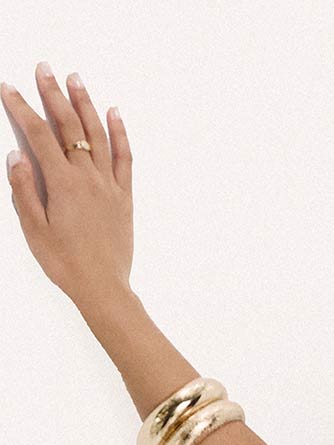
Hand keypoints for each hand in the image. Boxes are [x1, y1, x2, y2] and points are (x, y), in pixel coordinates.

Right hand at [2, 62, 132, 310]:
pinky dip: (119, 133)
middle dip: (53, 94)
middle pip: (69, 126)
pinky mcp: (124, 197)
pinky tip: (113, 113)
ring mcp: (109, 185)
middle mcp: (89, 178)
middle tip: (43, 68)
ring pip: (98, 135)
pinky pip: (124, 158)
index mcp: (63, 184)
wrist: (104, 289)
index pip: (38, 135)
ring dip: (85, 104)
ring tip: (75, 79)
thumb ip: (23, 190)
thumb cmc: (66, 264)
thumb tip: (16, 157)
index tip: (8, 88)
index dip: (21, 108)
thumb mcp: (34, 230)